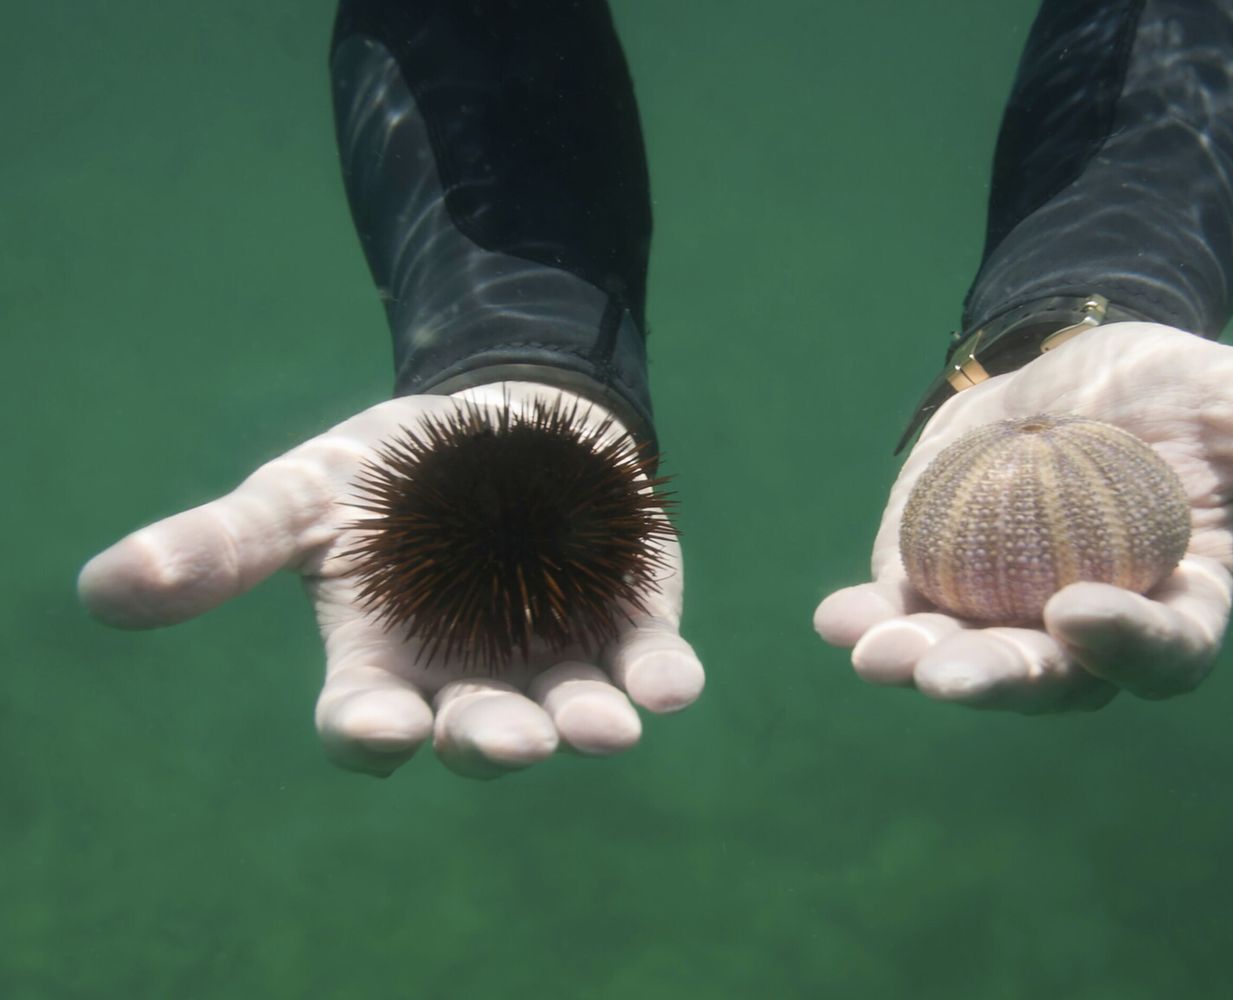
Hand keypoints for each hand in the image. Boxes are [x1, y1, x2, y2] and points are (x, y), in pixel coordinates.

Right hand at [78, 382, 702, 776]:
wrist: (500, 418)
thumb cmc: (390, 472)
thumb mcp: (302, 494)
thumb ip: (221, 545)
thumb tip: (104, 590)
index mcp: (383, 665)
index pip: (369, 724)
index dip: (373, 733)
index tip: (382, 728)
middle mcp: (472, 682)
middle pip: (478, 734)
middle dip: (492, 740)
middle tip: (510, 739)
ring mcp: (556, 659)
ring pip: (571, 714)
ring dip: (586, 724)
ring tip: (604, 728)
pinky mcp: (632, 626)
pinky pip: (649, 667)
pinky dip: (660, 679)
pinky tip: (670, 686)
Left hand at [814, 323, 1232, 712]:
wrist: (1080, 362)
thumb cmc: (1179, 389)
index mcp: (1175, 603)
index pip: (1162, 650)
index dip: (1127, 644)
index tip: (1080, 611)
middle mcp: (1087, 630)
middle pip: (1050, 677)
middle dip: (998, 680)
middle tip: (941, 673)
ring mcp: (1004, 612)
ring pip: (966, 657)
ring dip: (919, 660)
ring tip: (875, 648)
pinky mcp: (936, 582)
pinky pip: (902, 612)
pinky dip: (868, 619)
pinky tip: (834, 616)